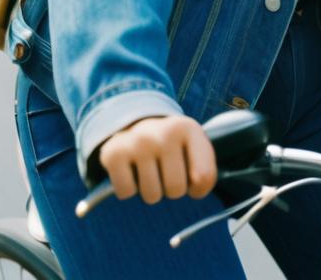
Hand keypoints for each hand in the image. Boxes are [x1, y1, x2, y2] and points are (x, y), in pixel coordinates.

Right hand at [97, 115, 216, 204]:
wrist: (134, 123)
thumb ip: (206, 172)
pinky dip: (128, 188)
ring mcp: (138, 141)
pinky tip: (131, 169)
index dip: (198, 187)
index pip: (203, 177)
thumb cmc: (172, 146)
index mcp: (189, 129)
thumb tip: (195, 186)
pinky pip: (126, 193)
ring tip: (149, 170)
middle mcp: (164, 131)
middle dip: (171, 190)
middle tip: (165, 171)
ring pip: (151, 195)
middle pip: (175, 189)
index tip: (191, 177)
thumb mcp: (194, 150)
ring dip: (151, 191)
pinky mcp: (114, 152)